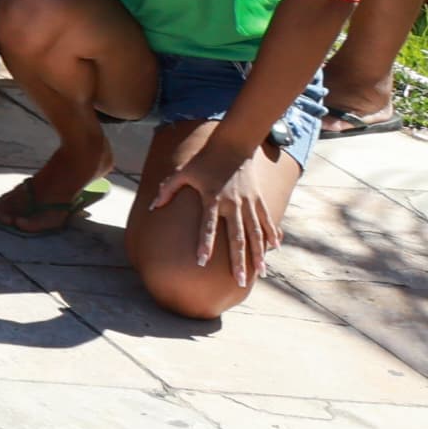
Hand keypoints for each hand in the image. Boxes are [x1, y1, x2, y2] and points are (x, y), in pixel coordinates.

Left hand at [150, 135, 283, 288]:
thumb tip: (153, 207)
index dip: (204, 244)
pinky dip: (271, 234)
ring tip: (261, 272)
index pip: (207, 227)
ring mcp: (248, 203)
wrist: (232, 145)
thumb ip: (167, 190)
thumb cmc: (203, 161)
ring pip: (256, 234)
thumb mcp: (182, 173)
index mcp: (212, 199)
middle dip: (239, 261)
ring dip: (258, 254)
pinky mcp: (258, 200)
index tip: (202, 262)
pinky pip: (266, 220)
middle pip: (237, 238)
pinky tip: (275, 248)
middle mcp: (232, 205)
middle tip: (241, 282)